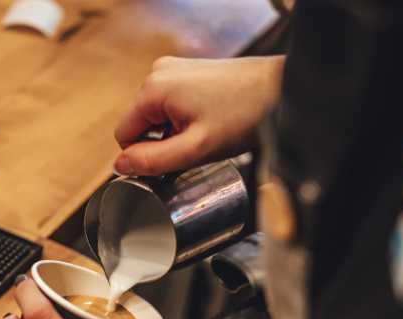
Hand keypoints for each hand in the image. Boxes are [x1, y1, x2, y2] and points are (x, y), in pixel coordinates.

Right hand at [113, 55, 284, 175]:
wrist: (282, 90)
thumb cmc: (245, 115)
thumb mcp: (195, 149)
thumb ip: (153, 161)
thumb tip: (121, 165)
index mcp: (153, 89)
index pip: (124, 134)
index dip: (144, 156)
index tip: (174, 161)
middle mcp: (159, 72)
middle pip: (141, 124)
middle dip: (162, 142)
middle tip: (196, 148)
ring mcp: (175, 68)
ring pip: (157, 116)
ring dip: (175, 132)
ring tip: (207, 134)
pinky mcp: (190, 71)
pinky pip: (173, 104)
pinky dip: (186, 119)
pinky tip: (210, 122)